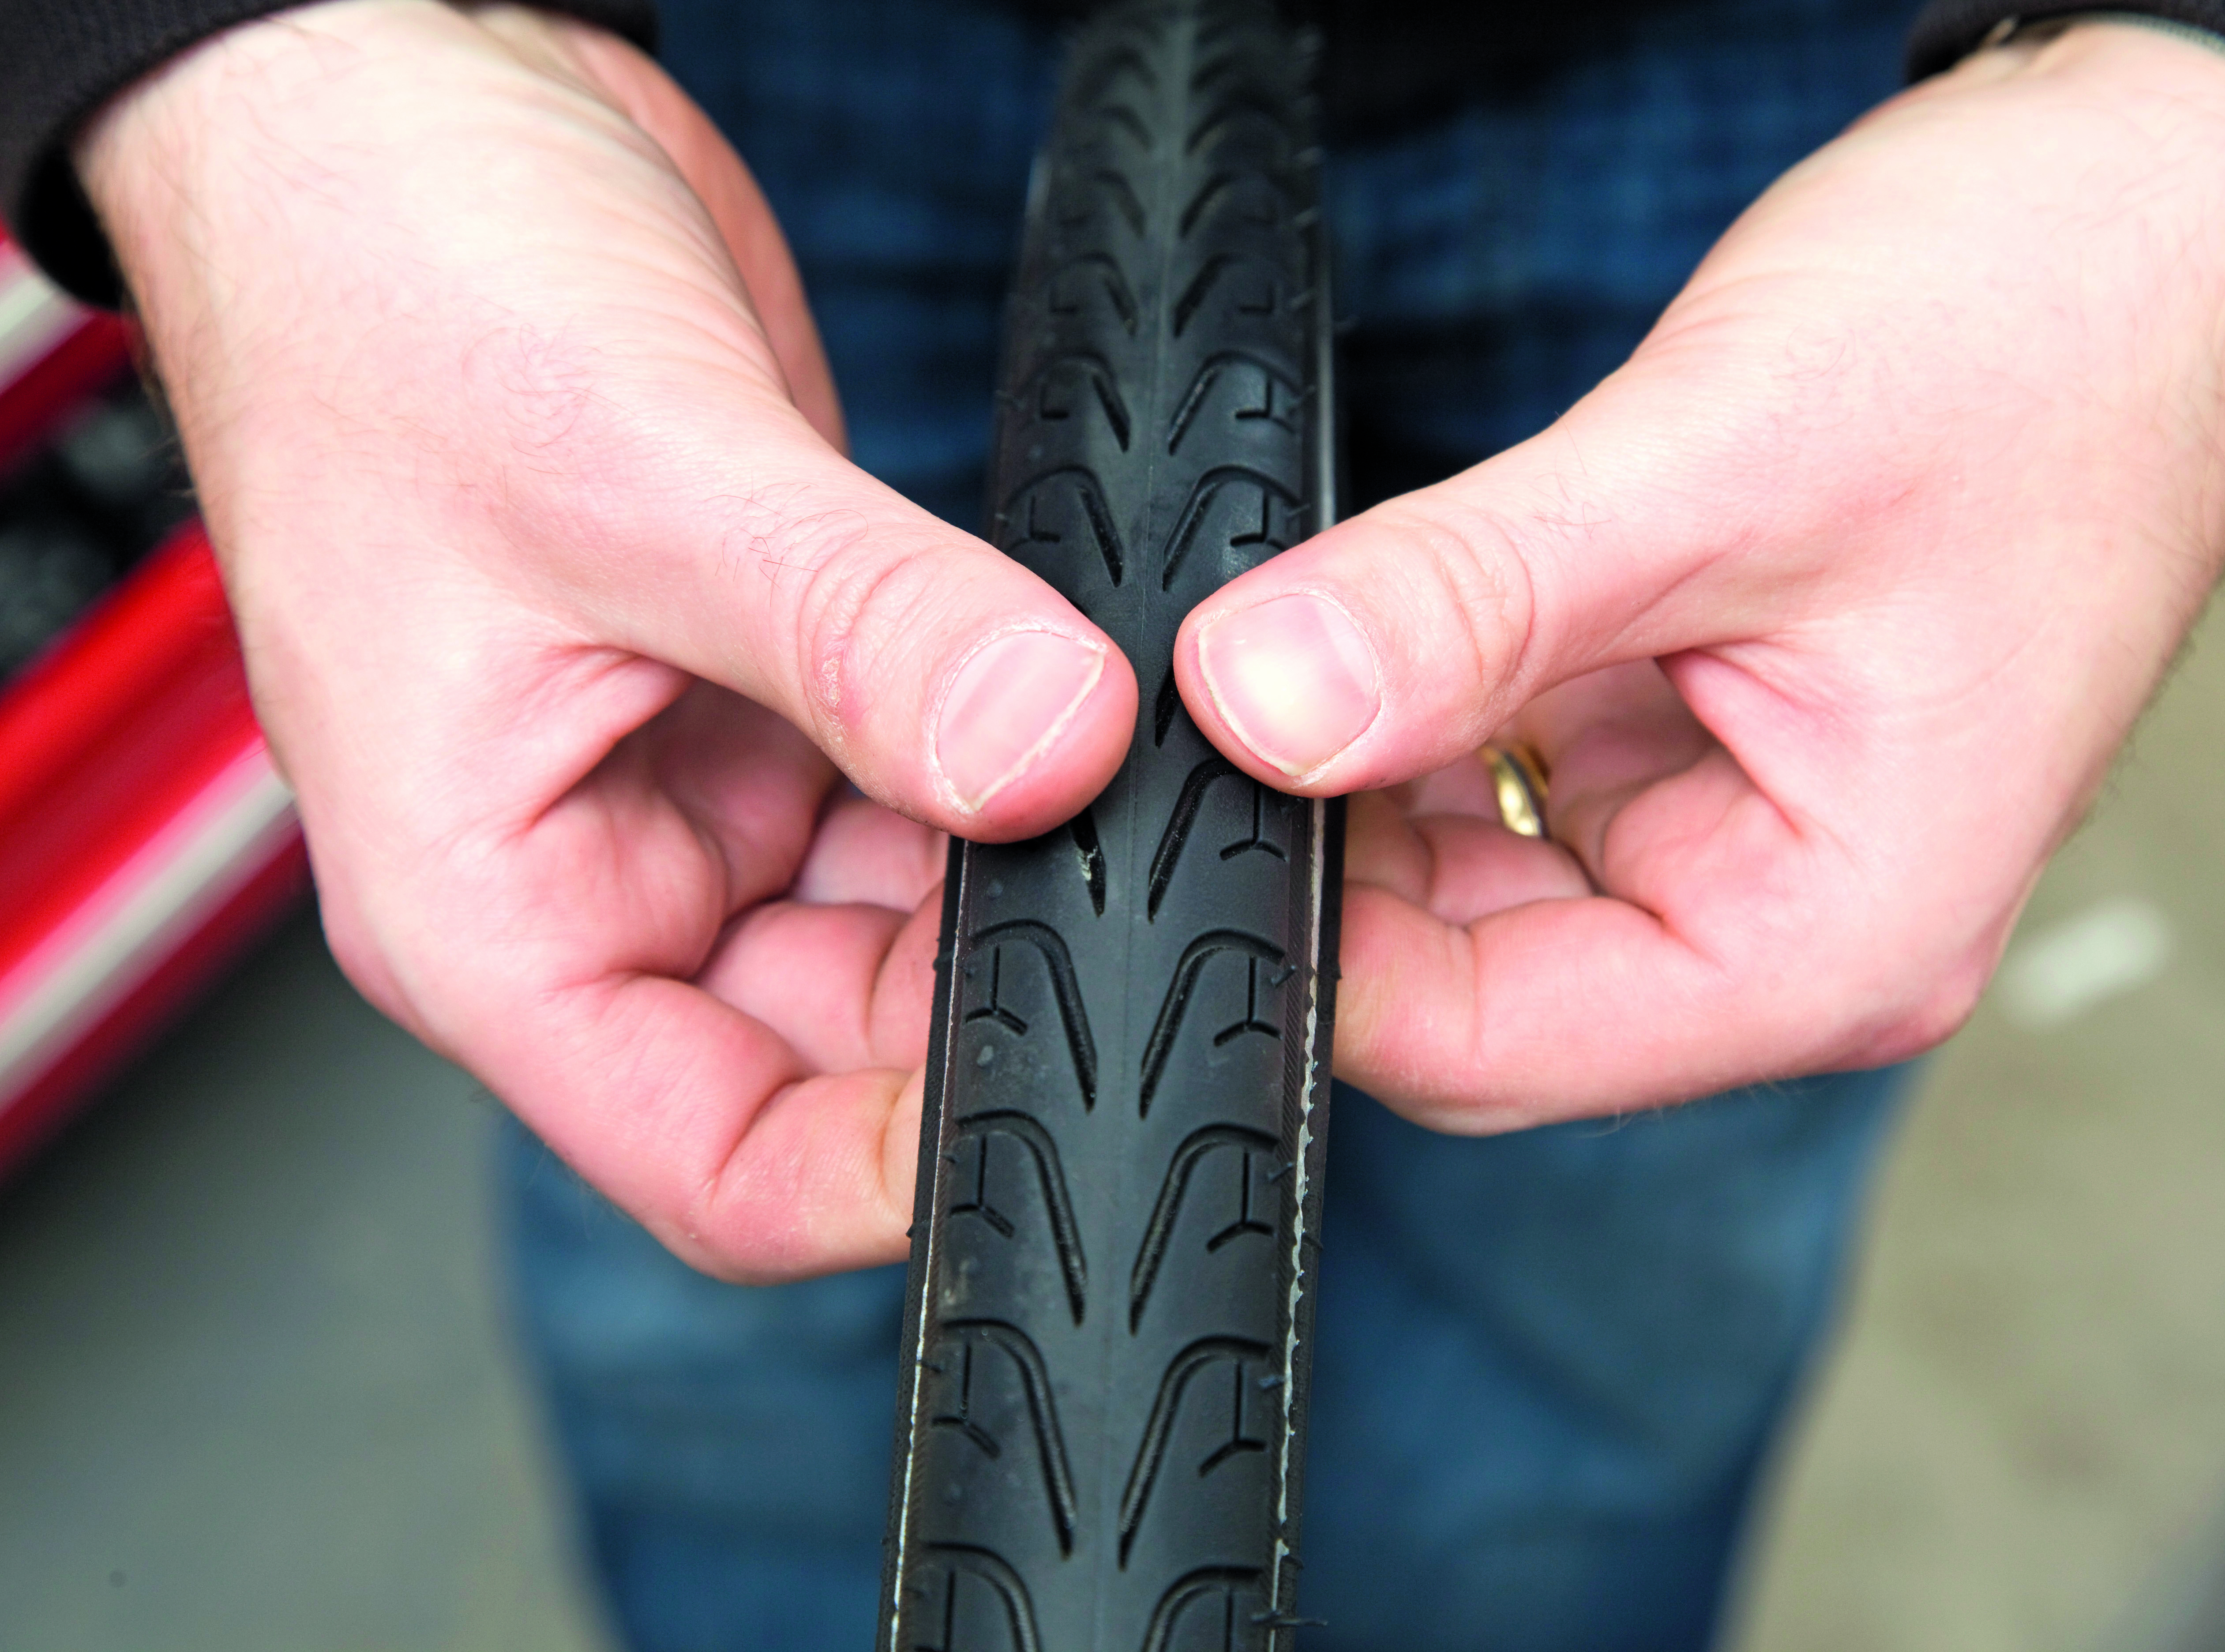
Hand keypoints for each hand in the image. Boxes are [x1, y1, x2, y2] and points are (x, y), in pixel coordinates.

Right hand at [80, 0, 1135, 1277]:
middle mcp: (602, 875)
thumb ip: (856, 635)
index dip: (894, 1172)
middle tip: (1150, 919)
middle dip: (990, 1004)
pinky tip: (1096, 740)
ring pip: (905, 926)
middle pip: (840, 1056)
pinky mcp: (788, 692)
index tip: (1058, 1095)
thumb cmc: (392, 289)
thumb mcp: (632, 473)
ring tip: (1144, 824)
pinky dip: (1020, 783)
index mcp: (494, 910)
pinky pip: (930, 797)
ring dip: (1025, 886)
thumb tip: (1047, 750)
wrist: (417, 113)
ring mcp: (700, 784)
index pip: (718, 1161)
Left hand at [1173, 23, 2224, 1127]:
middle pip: (1469, 989)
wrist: (2153, 214)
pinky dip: (1426, 711)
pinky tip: (1376, 624)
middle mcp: (1785, 920)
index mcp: (1832, 939)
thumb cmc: (2039, 337)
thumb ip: (1479, 600)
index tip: (1192, 818)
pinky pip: (1512, 777)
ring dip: (1369, 782)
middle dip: (1332, 870)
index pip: (1492, 1050)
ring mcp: (1738, 832)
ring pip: (1474, 883)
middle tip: (1208, 722)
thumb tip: (1256, 702)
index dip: (1317, 961)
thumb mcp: (1729, 464)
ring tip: (1292, 651)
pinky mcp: (1697, 740)